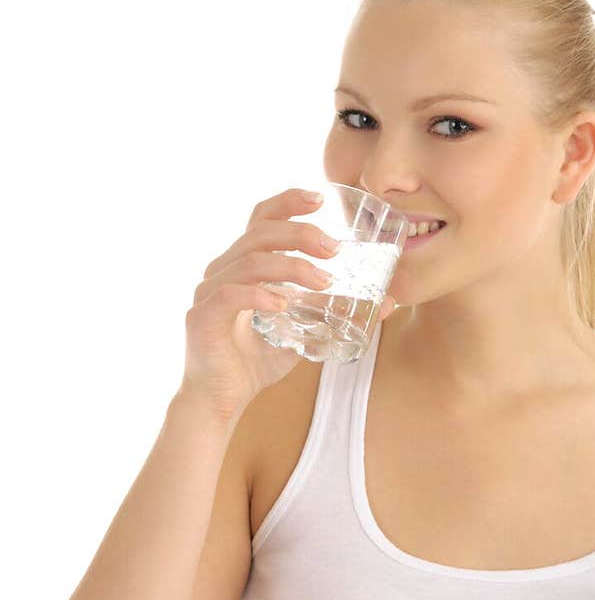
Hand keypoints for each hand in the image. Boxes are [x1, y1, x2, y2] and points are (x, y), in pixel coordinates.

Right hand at [179, 186, 397, 420]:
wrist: (221, 400)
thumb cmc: (257, 361)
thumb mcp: (304, 331)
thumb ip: (335, 313)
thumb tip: (387, 303)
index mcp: (243, 264)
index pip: (262, 219)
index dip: (288, 202)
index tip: (320, 198)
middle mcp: (223, 270)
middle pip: (260, 233)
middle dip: (300, 234)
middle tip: (335, 249)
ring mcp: (209, 291)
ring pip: (250, 262)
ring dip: (291, 267)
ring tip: (324, 282)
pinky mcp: (202, 317)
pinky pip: (231, 295)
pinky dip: (260, 296)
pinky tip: (283, 304)